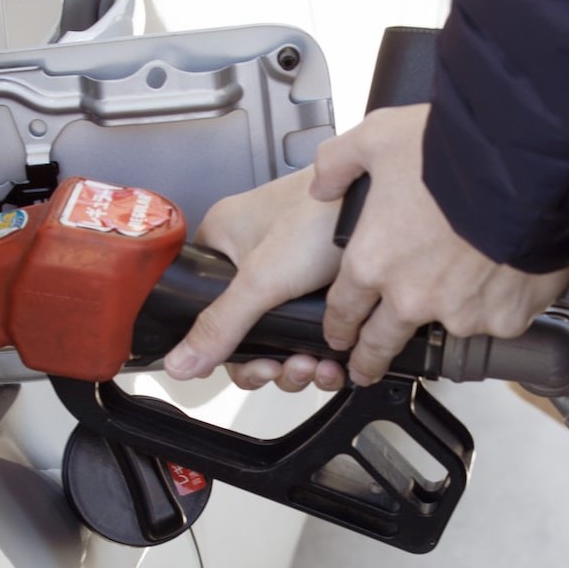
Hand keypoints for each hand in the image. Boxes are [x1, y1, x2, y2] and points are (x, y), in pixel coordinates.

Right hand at [162, 169, 348, 390]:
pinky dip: (322, 354)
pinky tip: (334, 360)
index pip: (205, 311)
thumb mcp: (262, 278)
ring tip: (317, 364)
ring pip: (282, 337)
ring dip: (299, 364)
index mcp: (222, 243)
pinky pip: (312, 331)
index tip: (255, 366)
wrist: (387, 200)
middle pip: (247, 333)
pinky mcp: (324, 283)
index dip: (226, 350)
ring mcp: (290, 272)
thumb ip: (221, 325)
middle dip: (271, 363)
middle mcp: (252, 257)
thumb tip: (181, 362)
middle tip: (288, 367)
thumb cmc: (324, 213)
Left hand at [312, 104, 568, 385]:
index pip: (342, 310)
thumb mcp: (378, 138)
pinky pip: (497, 319)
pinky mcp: (504, 318)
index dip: (338, 326)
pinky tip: (504, 272)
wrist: (525, 167)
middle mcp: (411, 297)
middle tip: (367, 368)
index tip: (340, 334)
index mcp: (373, 261)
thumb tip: (323, 184)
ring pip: (447, 326)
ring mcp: (460, 313)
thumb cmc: (454, 152)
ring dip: (449, 312)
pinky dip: (499, 302)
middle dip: (369, 360)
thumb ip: (339, 164)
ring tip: (465, 283)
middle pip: (380, 344)